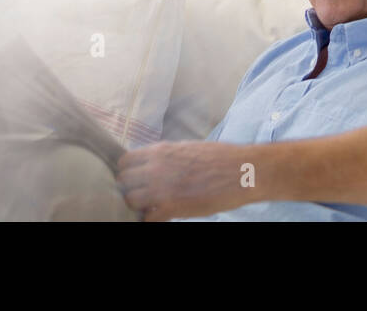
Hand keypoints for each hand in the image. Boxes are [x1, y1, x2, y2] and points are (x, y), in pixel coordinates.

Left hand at [116, 141, 259, 220]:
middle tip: (144, 194)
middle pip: (123, 181)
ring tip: (153, 206)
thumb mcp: (189, 148)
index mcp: (161, 151)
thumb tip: (154, 164)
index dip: (129, 171)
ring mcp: (162, 188)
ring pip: (131, 200)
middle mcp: (156, 168)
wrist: (243, 171)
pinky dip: (153, 219)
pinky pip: (148, 219)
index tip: (137, 178)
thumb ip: (167, 157)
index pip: (125, 161)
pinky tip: (164, 216)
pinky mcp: (172, 207)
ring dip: (140, 205)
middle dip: (132, 188)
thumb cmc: (221, 158)